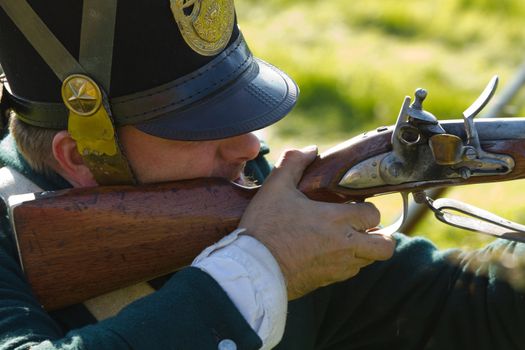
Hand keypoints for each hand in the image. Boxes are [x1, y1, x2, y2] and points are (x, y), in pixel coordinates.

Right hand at [239, 146, 394, 299]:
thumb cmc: (265, 227)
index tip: (354, 205)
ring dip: (362, 250)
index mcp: (336, 219)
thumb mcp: (275, 188)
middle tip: (362, 228)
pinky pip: (348, 274)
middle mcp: (344, 245)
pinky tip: (326, 253)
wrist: (253, 269)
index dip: (367, 208)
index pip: (374, 214)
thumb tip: (311, 150)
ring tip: (343, 240)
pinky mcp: (327, 282)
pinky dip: (345, 264)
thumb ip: (294, 163)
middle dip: (380, 236)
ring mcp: (338, 267)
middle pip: (385, 246)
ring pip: (368, 261)